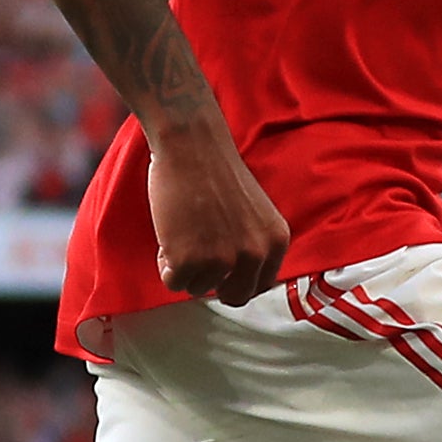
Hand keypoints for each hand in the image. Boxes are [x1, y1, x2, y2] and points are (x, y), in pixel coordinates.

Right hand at [146, 131, 288, 305]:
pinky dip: (165, 266)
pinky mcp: (188, 259)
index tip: (223, 275)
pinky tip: (169, 237)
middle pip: (234, 296)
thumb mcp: (254, 213)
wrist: (190, 145)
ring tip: (182, 233)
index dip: (236, 281)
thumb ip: (253, 244)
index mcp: (275, 241)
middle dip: (213, 283)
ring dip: (185, 268)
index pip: (260, 286)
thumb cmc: (214, 170)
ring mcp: (221, 259)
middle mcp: (254, 254)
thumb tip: (238, 276)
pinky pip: (173, 283)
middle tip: (198, 263)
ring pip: (198, 288)